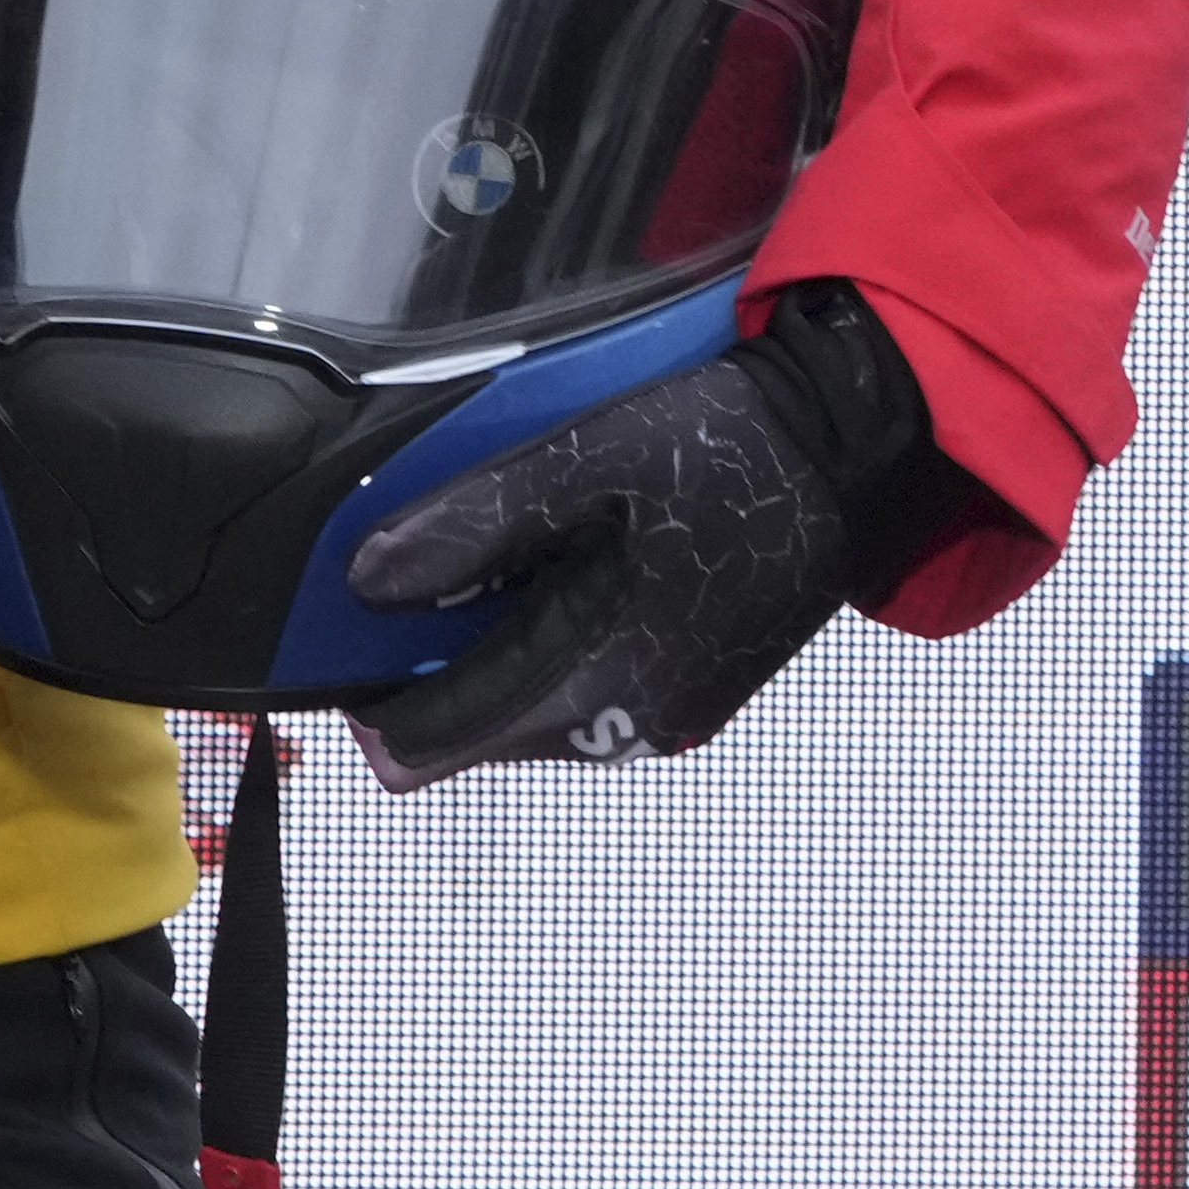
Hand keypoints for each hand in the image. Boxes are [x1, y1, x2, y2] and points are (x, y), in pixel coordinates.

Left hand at [337, 287, 955, 783]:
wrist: (854, 452)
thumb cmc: (723, 451)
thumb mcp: (579, 465)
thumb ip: (470, 528)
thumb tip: (369, 582)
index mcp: (598, 678)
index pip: (440, 737)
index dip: (372, 701)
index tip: (334, 650)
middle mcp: (633, 722)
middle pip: (484, 733)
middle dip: (430, 677)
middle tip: (403, 589)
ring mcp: (671, 714)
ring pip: (536, 717)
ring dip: (491, 663)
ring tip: (473, 578)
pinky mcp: (696, 691)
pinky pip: (589, 696)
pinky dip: (549, 654)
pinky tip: (548, 585)